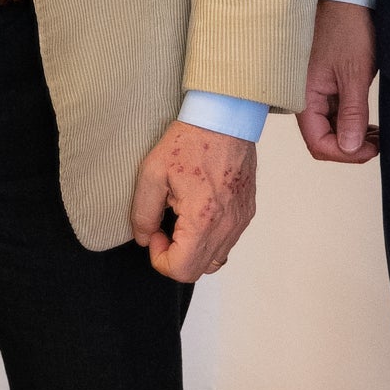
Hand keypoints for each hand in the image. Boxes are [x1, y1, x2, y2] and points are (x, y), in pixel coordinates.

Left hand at [130, 120, 258, 281]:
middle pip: (198, 270)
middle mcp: (227, 226)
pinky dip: (209, 239)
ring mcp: (241, 220)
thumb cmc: (189, 141)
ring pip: (215, 260)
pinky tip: (197, 212)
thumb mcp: (152, 172)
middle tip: (163, 227)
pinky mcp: (247, 212)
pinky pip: (227, 242)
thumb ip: (143, 212)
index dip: (159, 258)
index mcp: (203, 219)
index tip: (154, 232)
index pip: (181, 270)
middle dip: (174, 256)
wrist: (225, 118)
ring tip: (180, 220)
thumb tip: (143, 238)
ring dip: (193, 251)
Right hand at [299, 0, 378, 163]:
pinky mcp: (325, 84)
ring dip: (352, 136)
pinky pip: (334, 113)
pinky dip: (351, 121)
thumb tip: (348, 148)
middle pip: (323, 139)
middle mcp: (305, 97)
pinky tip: (369, 123)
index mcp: (304, 96)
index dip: (345, 153)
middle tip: (378, 144)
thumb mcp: (354, 73)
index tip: (372, 149)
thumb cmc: (346, 28)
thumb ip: (352, 113)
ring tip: (378, 135)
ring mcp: (315, 91)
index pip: (319, 143)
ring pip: (330, 128)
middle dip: (350, 147)